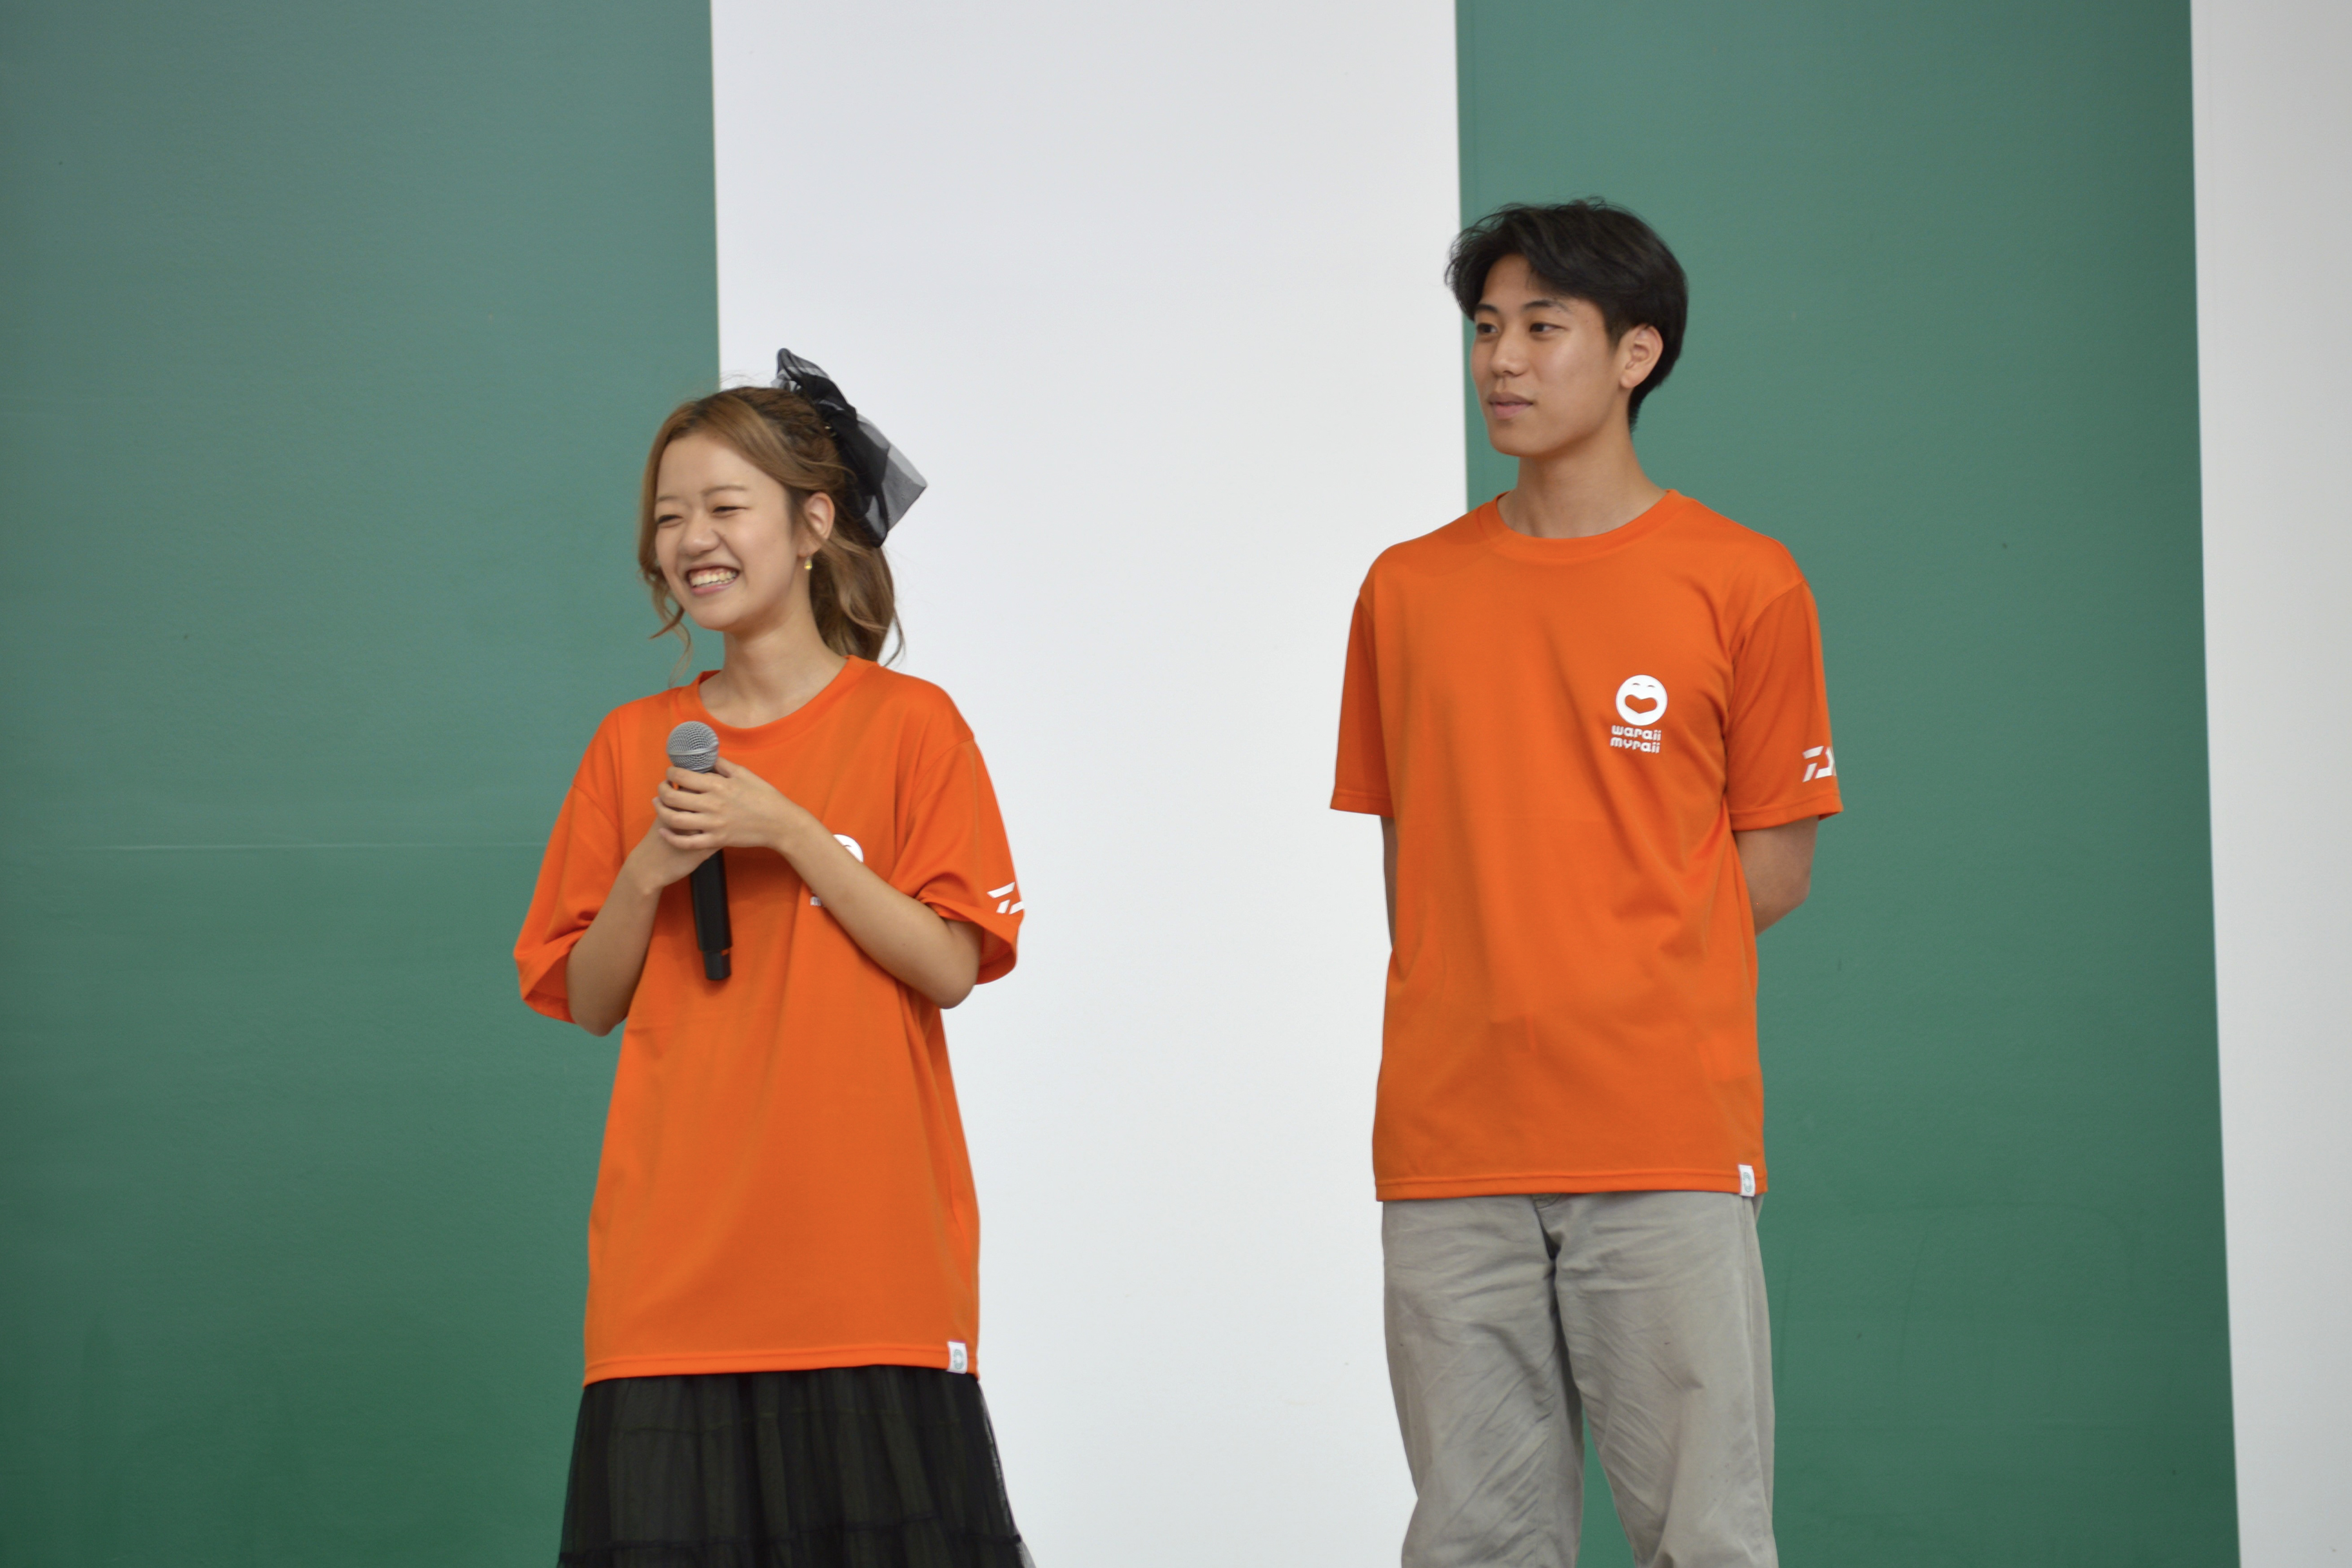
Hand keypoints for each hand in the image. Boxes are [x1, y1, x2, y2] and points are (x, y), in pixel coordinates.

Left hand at [652, 759, 809, 858]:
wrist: (780, 823)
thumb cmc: (765, 796)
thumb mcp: (745, 774)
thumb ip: (722, 764)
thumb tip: (706, 755)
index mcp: (718, 785)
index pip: (682, 776)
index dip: (670, 773)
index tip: (670, 773)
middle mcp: (712, 804)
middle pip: (673, 797)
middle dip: (662, 790)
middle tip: (662, 787)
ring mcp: (713, 825)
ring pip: (674, 820)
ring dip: (660, 811)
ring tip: (658, 805)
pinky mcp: (716, 840)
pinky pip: (687, 842)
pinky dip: (671, 837)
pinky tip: (664, 831)